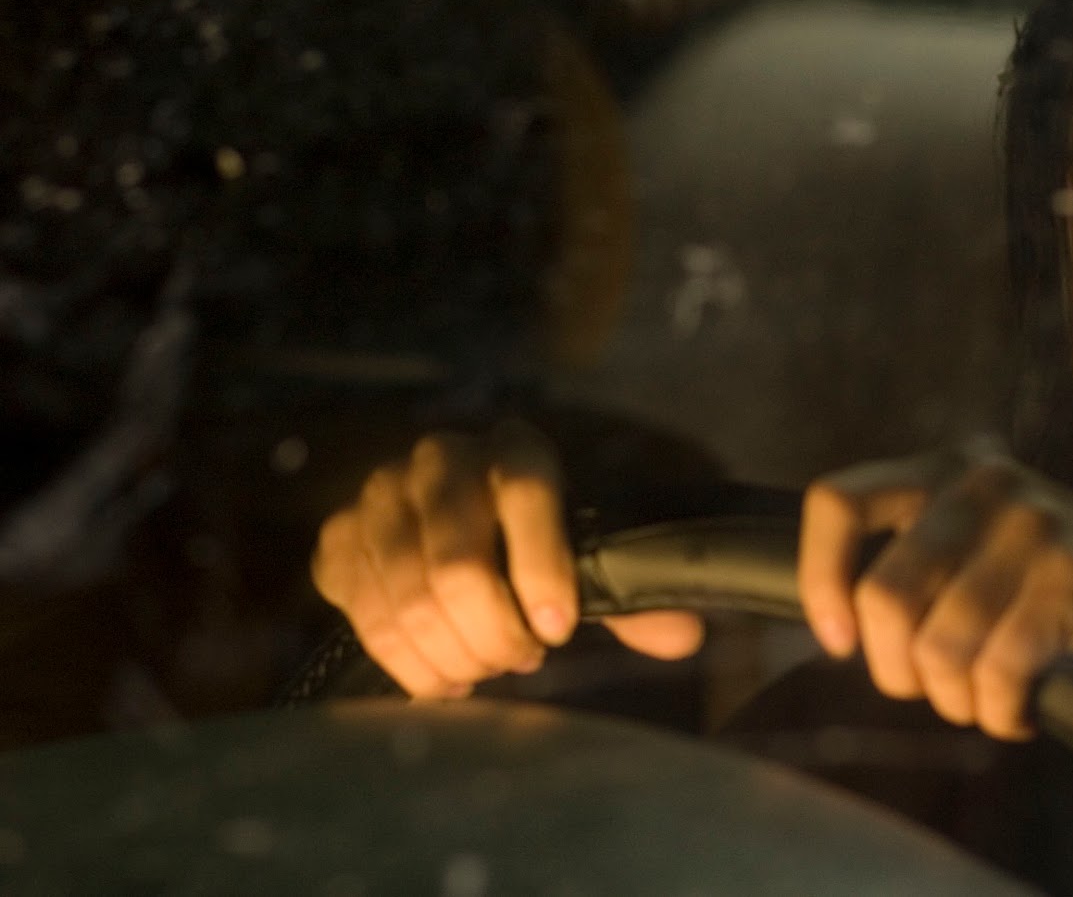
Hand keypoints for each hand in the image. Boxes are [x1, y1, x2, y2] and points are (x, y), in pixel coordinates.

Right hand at [310, 421, 703, 698]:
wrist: (455, 525)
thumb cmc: (536, 547)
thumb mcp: (589, 558)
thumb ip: (635, 598)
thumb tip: (681, 635)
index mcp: (515, 450)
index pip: (529, 495)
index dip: (542, 568)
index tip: (558, 632)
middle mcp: (441, 460)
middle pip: (457, 563)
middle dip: (494, 634)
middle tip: (522, 660)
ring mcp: (380, 497)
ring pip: (407, 598)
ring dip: (452, 655)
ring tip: (485, 671)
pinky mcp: (338, 540)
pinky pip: (364, 615)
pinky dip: (407, 662)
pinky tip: (442, 676)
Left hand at [797, 440, 1072, 740]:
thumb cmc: (1048, 573)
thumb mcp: (974, 535)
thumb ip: (910, 558)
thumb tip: (838, 627)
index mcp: (942, 467)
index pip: (838, 502)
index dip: (820, 580)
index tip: (838, 640)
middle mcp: (983, 484)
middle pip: (885, 597)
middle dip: (895, 669)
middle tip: (926, 688)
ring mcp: (1033, 526)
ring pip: (941, 646)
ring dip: (954, 699)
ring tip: (978, 703)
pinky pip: (1001, 670)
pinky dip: (999, 713)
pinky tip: (1015, 715)